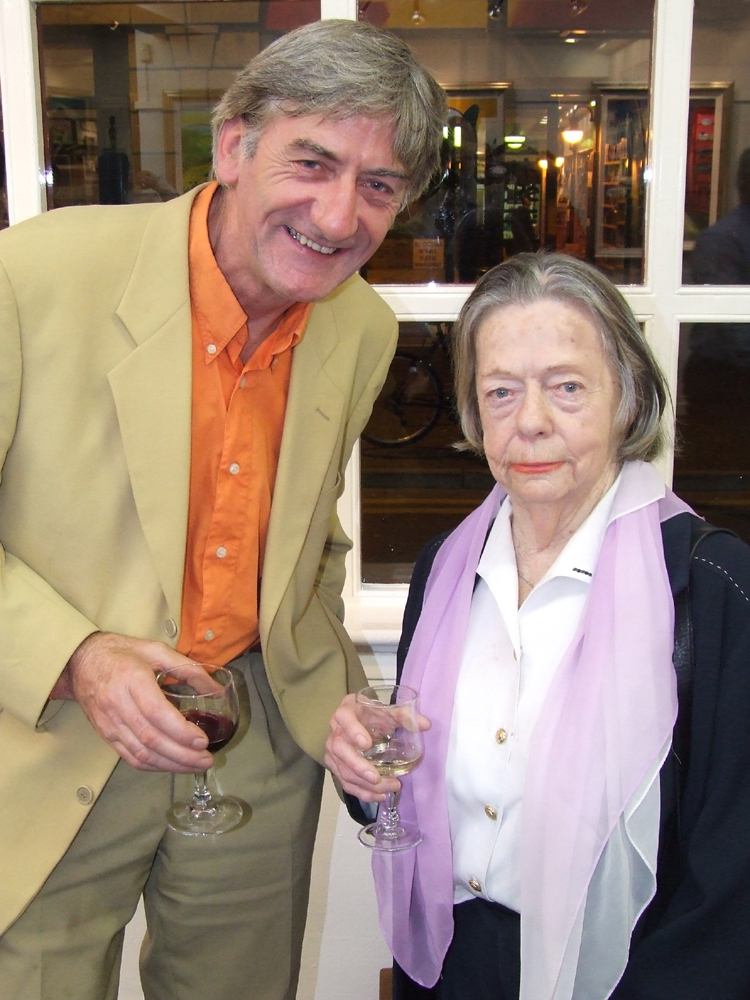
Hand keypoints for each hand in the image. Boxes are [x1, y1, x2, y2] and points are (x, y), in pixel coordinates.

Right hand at [52, 633, 215, 772]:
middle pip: (151, 738)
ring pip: (141, 753)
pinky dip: (153, 765)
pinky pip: (129, 756)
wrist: (80, 661)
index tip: (202, 740)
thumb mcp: (157, 650)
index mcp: (131, 679)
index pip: (156, 713)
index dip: (180, 731)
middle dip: (182, 755)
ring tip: (195, 766)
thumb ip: (188, 669)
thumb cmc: (121, 652)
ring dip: (170, 764)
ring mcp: (109, 723)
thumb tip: (217, 689)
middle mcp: (118, 705)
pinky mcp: (105, 734)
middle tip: (206, 760)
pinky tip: (171, 765)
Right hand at [324, 693, 430, 802]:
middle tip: (376, 778)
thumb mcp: (387, 710)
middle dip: (358, 766)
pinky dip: (362, 792)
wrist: (358, 720)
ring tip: (388, 788)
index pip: (344, 719)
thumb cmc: (373, 714)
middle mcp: (335, 732)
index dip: (353, 731)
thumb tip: (426, 725)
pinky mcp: (336, 767)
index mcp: (346, 712)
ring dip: (364, 784)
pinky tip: (379, 795)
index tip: (367, 744)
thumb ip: (405, 715)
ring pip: (343, 771)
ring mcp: (333, 751)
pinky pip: (345, 783)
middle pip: (340, 750)